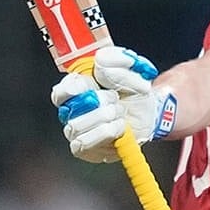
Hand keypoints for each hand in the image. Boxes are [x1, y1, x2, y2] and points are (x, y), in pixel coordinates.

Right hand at [51, 47, 175, 162]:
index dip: (72, 89)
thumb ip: (116, 59)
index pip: (60, 92)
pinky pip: (84, 144)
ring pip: (76, 126)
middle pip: (70, 109)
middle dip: (98, 102)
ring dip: (104, 117)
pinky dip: (105, 133)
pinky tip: (119, 127)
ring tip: (120, 113)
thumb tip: (99, 60)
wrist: (149, 113)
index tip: (89, 85)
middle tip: (115, 98)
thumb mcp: (130, 68)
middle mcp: (72, 110)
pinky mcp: (85, 149)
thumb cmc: (133, 89)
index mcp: (76, 88)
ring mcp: (77, 131)